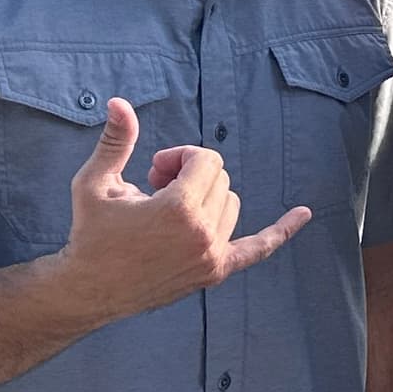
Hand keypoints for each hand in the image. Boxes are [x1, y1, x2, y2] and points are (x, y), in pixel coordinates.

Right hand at [54, 96, 309, 322]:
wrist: (88, 290)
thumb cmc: (89, 233)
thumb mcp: (95, 182)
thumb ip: (116, 140)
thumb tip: (119, 101)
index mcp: (177, 209)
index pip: (206, 160)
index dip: (181, 156)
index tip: (155, 167)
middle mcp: (202, 234)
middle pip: (220, 179)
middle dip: (190, 173)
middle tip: (155, 184)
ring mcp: (211, 257)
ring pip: (232, 204)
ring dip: (207, 196)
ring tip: (169, 207)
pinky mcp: (214, 273)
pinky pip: (258, 250)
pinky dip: (281, 231)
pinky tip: (304, 214)